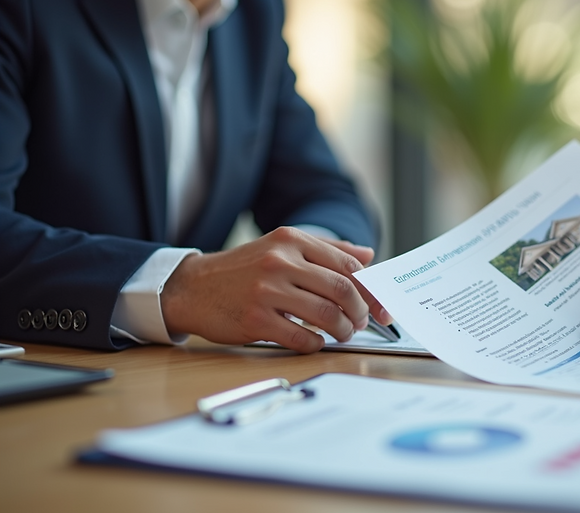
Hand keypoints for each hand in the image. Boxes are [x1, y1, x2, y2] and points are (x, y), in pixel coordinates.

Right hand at [161, 227, 392, 352]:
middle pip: (341, 289)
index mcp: (291, 240)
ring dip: (343, 330)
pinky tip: (316, 341)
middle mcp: (280, 261)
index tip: (381, 306)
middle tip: (362, 322)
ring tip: (343, 333)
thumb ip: (327, 250)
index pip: (347, 265)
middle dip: (360, 311)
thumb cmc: (244, 270)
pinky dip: (317, 343)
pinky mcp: (255, 319)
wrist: (193, 287)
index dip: (370, 290)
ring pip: (326, 314)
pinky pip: (302, 337)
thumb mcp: (282, 247)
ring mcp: (266, 290)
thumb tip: (368, 255)